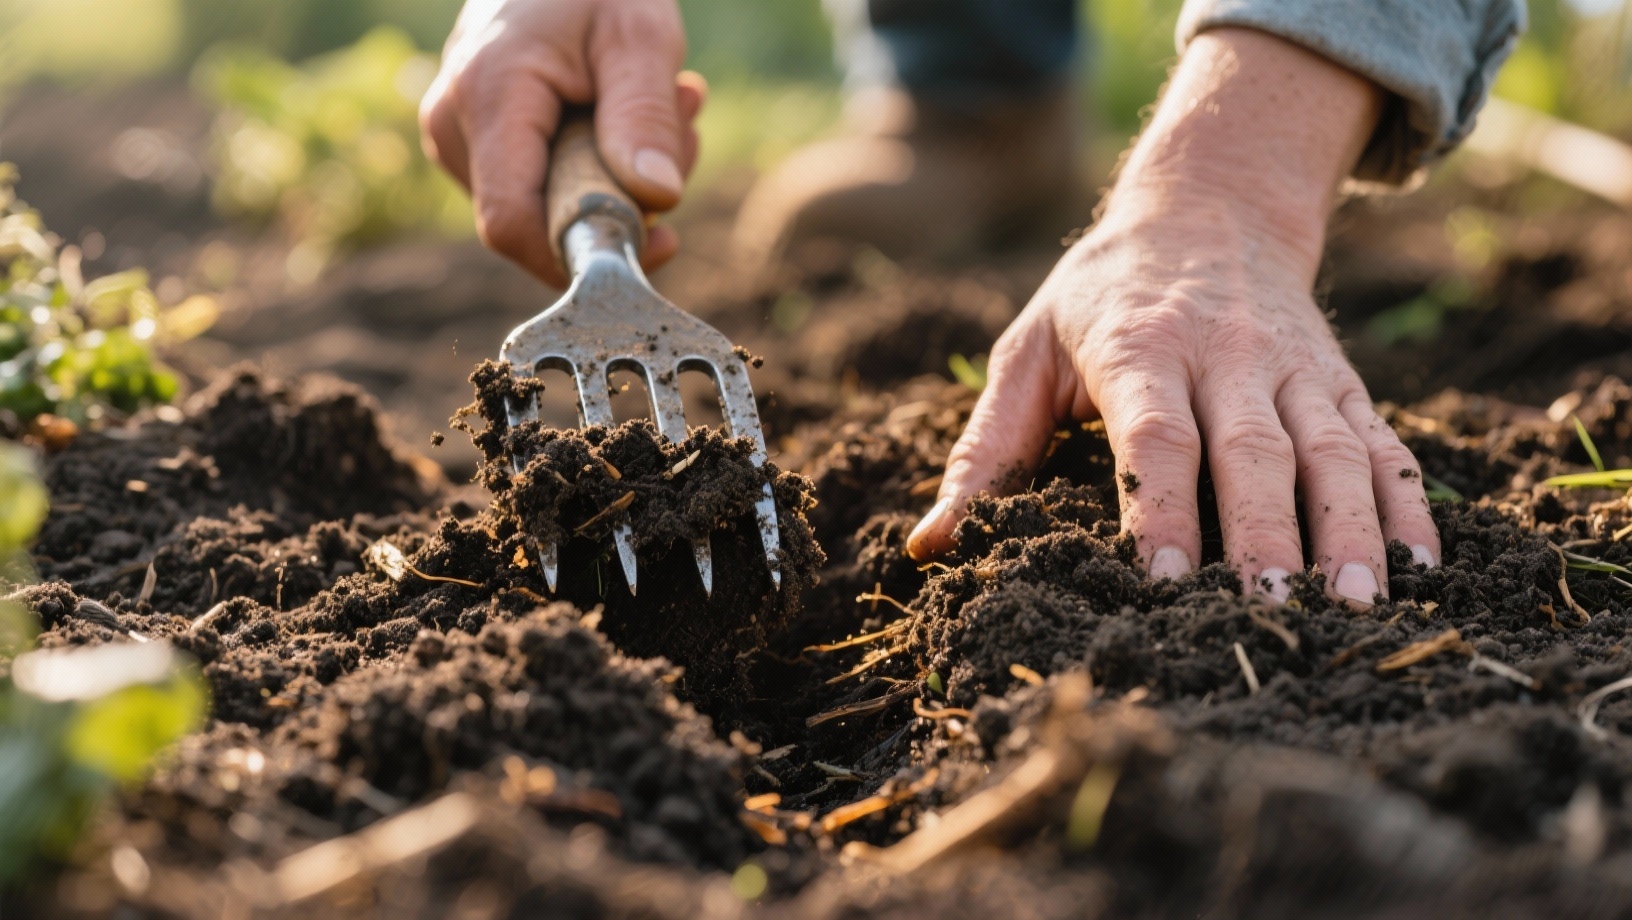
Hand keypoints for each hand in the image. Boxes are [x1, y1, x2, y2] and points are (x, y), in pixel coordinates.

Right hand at [420, 0, 704, 284]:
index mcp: (488, 98)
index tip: (662, 237)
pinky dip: (600, 162)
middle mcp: (454, 127)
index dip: (583, 251)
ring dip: (622, 175)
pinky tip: (626, 110)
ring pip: (549, 207)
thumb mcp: (640, 35)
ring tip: (666, 103)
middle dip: (626, 197)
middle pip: (540, 221)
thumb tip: (657, 197)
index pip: (514, 225)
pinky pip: (544, 186)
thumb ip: (645, 116)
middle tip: (684, 129)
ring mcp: (459, 137)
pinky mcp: (477, 143)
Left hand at [906, 28, 1439, 607]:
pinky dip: (1405, 502)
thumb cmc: (1100, 296)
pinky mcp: (1338, 380)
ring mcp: (1292, 368)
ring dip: (1345, 530)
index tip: (1158, 580)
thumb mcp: (1028, 349)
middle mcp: (1226, 356)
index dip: (1158, 506)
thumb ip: (987, 450)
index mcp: (1140, 348)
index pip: (1156, 434)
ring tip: (1353, 607)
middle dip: (1264, 535)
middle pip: (1251, 452)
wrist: (1208, 208)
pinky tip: (1421, 565)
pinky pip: (1380, 442)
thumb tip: (932, 545)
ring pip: (1329, 451)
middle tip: (1270, 611)